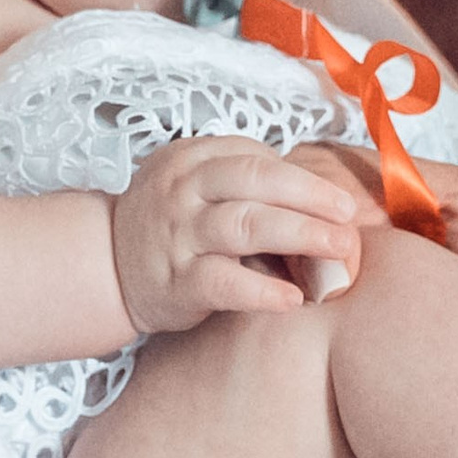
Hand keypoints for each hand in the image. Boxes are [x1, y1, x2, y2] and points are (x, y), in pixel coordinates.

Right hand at [112, 137, 362, 332]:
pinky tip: (294, 298)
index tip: (343, 202)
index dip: (306, 180)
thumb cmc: (176, 225)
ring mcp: (178, 235)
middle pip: (256, 180)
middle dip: (311, 197)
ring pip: (243, 225)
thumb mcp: (204, 188)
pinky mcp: (175, 282)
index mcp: (195, 159)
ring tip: (340, 249)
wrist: (107, 266)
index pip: (258, 159)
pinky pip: (222, 282)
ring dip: (299, 234)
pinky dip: (261, 290)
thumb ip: (256, 187)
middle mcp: (184, 190)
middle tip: (350, 217)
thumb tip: (334, 204)